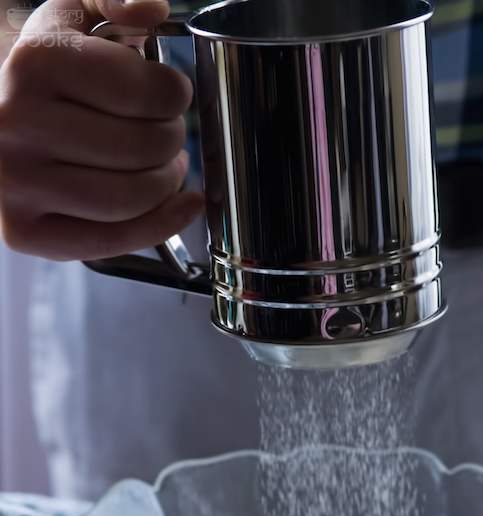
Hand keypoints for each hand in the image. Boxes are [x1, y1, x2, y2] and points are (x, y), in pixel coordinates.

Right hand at [0, 0, 204, 259]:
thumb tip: (151, 9)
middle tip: (169, 133)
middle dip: (172, 141)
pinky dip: (161, 226)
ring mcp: (17, 184)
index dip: (174, 95)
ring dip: (167, 184)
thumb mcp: (70, 18)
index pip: (143, 91)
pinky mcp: (24, 231)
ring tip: (167, 167)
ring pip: (130, 199)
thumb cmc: (39, 74)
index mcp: (34, 65)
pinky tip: (180, 206)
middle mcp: (18, 125)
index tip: (173, 95)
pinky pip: (112, 240)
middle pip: (141, 148)